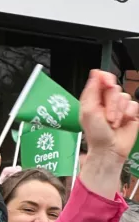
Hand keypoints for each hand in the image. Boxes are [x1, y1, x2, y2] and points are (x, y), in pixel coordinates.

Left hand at [77, 70, 138, 198]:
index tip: (107, 84)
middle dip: (111, 103)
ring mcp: (120, 106)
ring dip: (119, 111)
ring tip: (113, 123)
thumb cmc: (96, 134)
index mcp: (94, 99)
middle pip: (114, 88)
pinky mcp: (132, 112)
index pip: (102, 79)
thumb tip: (95, 73)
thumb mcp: (88, 111)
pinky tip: (123, 123)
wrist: (110, 149)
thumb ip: (91, 91)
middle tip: (107, 117)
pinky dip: (128, 114)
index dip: (105, 79)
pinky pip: (134, 104)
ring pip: (125, 96)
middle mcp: (107, 100)